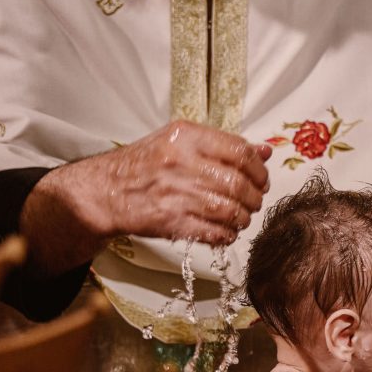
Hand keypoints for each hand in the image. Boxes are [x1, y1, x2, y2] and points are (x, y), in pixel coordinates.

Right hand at [22, 120, 271, 273]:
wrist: (106, 190)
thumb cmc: (146, 163)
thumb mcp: (181, 141)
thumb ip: (223, 146)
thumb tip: (265, 151)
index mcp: (186, 136)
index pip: (240, 151)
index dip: (259, 169)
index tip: (261, 179)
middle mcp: (181, 162)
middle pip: (238, 184)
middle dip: (255, 197)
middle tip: (254, 201)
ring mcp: (175, 193)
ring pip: (230, 210)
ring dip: (243, 218)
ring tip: (241, 217)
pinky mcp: (170, 221)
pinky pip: (213, 232)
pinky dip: (227, 235)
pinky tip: (226, 231)